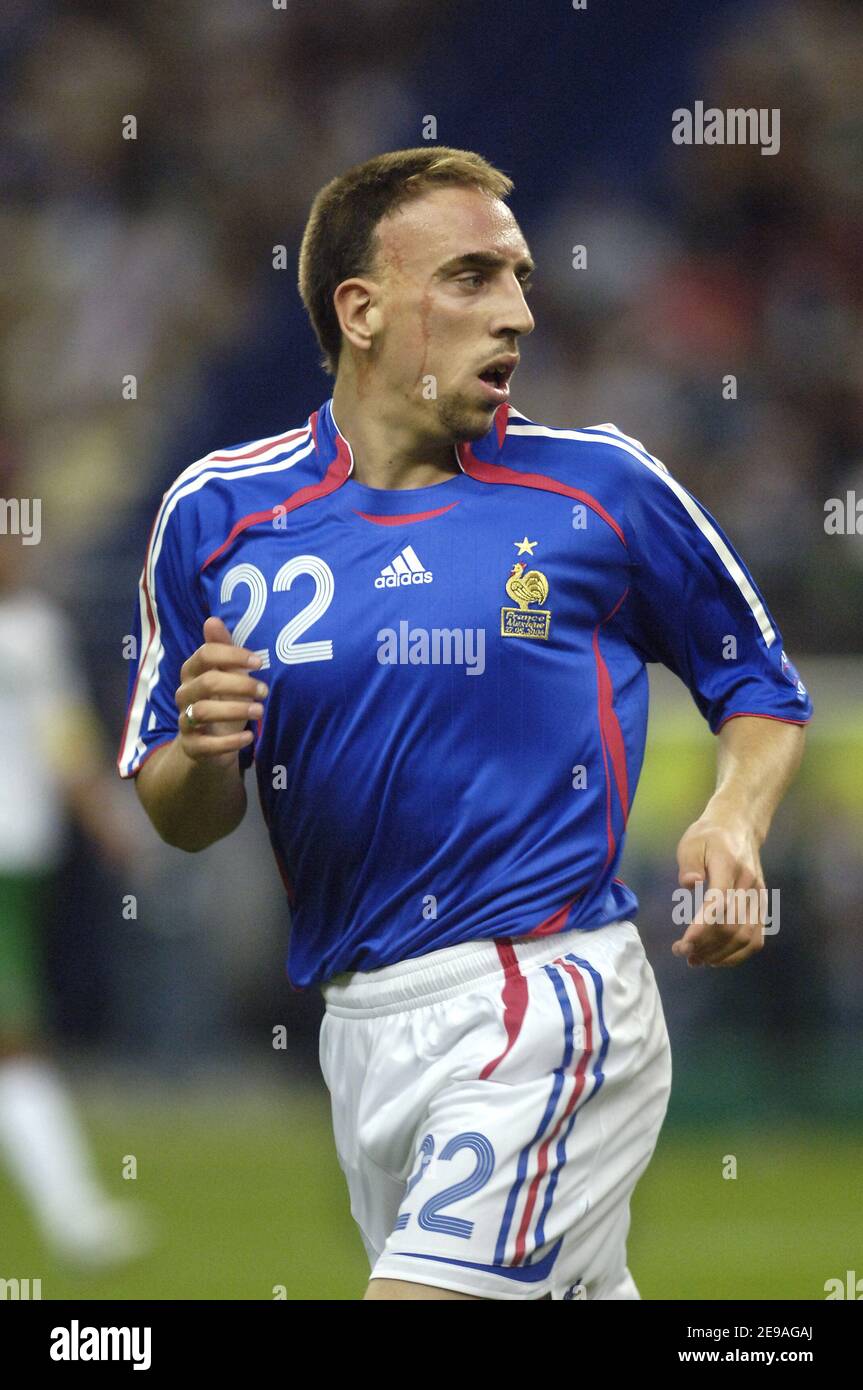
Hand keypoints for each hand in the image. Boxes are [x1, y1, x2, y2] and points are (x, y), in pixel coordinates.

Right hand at [175, 616, 268, 766]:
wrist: (209, 745)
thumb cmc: (222, 702)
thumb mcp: (226, 676)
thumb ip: (222, 651)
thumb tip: (212, 619)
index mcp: (192, 671)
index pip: (205, 654)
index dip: (232, 655)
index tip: (258, 662)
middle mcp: (184, 694)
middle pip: (208, 682)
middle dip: (240, 685)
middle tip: (264, 691)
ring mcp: (185, 720)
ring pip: (204, 711)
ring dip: (235, 710)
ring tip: (259, 711)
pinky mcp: (191, 746)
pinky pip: (206, 744)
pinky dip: (229, 742)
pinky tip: (248, 737)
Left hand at [672, 812, 766, 967]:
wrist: (739, 827)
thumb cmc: (708, 836)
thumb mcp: (691, 842)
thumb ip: (688, 864)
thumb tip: (689, 884)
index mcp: (729, 866)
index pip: (719, 902)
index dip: (703, 927)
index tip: (684, 943)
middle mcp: (748, 884)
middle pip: (732, 925)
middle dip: (706, 945)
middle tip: (682, 952)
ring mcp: (758, 896)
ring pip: (746, 936)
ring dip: (721, 954)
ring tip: (696, 960)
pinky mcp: (762, 906)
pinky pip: (756, 938)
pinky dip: (738, 954)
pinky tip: (717, 959)